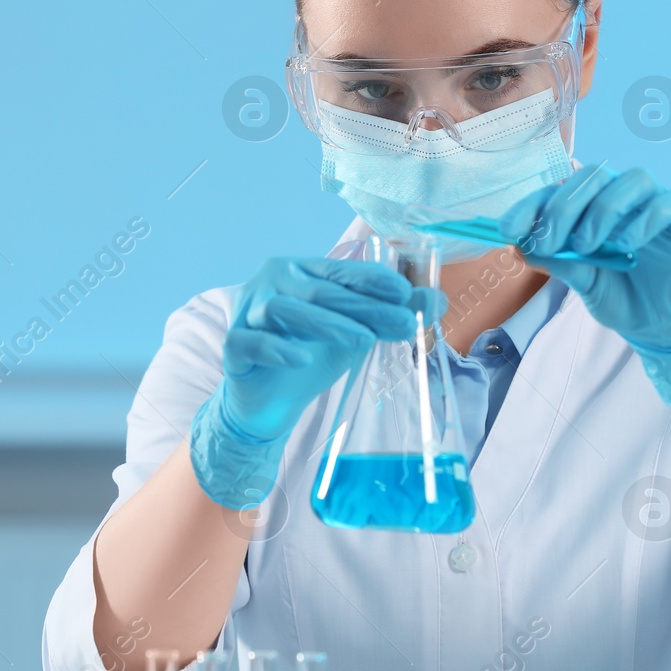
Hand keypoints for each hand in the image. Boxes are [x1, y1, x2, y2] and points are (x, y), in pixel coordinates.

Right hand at [222, 257, 434, 440]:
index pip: (340, 271)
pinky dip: (277, 348)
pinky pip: (251, 341)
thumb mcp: (357, 334)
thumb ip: (390, 315)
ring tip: (363, 340)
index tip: (404, 293)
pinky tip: (303, 359)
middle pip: (319, 291)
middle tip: (403, 322)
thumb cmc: (312, 354)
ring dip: (327, 324)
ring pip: (286, 310)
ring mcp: (248, 311)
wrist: (270, 399)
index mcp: (303, 271)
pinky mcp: (233, 345)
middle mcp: (273, 283)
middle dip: (364, 307)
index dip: (372, 280)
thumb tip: (437, 301)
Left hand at [499, 165, 670, 410]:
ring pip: (632, 180)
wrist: (660, 328)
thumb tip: (522, 244)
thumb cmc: (621, 298)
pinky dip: (645, 219)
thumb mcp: (582, 282)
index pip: (558, 191)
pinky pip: (668, 202)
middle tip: (551, 241)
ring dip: (603, 210)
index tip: (509, 230)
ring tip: (588, 246)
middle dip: (564, 206)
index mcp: (592, 208)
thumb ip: (558, 261)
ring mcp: (654, 205)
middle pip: (593, 176)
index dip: (531, 205)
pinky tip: (627, 245)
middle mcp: (622, 199)